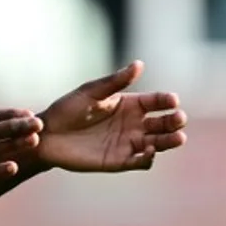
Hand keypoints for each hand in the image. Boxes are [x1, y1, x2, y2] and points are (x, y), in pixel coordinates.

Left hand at [37, 61, 186, 171]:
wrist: (46, 135)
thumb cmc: (67, 109)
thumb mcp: (90, 92)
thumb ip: (115, 81)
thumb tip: (139, 64)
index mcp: (128, 104)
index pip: (155, 102)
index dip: (166, 100)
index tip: (173, 100)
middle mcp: (133, 124)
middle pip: (162, 123)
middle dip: (174, 121)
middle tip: (179, 118)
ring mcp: (128, 143)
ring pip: (157, 143)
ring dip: (169, 141)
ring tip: (179, 137)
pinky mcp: (119, 161)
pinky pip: (140, 161)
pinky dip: (148, 158)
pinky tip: (149, 151)